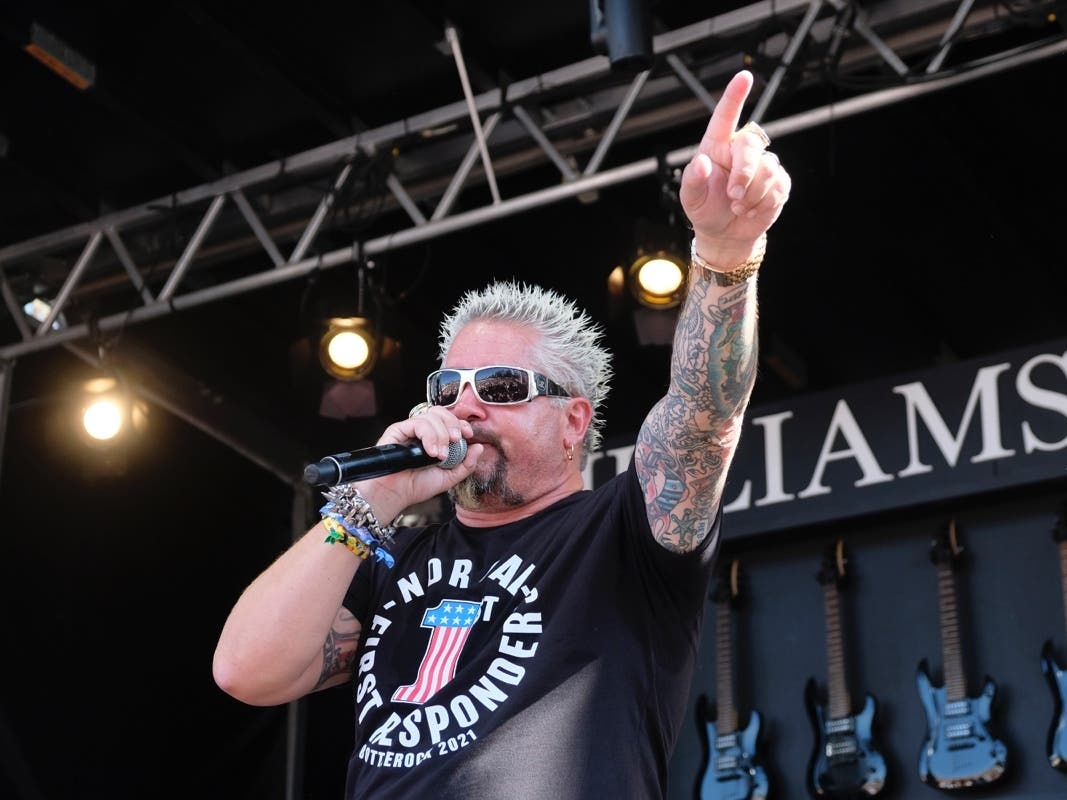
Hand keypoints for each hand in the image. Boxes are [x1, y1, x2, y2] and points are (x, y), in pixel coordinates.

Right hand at [357, 406, 483, 517]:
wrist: (395, 495)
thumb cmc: (416, 487)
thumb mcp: (449, 477)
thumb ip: (466, 464)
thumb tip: (479, 447)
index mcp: (434, 439)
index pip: (449, 420)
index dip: (460, 423)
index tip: (468, 434)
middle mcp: (422, 432)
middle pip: (440, 412)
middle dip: (453, 423)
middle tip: (456, 440)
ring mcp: (409, 430)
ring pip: (430, 416)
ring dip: (441, 434)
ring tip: (440, 455)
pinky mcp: (397, 430)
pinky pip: (416, 423)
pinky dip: (428, 435)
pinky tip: (430, 451)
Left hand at [679, 70, 790, 266]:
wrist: (725, 234)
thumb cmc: (706, 209)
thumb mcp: (691, 198)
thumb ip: (693, 180)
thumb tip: (701, 163)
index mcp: (717, 146)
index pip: (726, 117)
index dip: (735, 96)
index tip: (744, 77)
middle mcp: (741, 150)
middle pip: (751, 146)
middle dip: (744, 173)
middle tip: (733, 195)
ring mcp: (763, 164)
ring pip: (767, 169)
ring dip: (752, 194)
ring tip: (739, 206)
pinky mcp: (779, 181)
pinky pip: (778, 186)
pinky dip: (763, 204)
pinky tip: (751, 210)